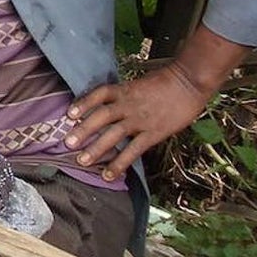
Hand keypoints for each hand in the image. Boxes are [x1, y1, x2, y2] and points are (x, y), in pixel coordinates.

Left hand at [64, 62, 208, 181]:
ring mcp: (140, 119)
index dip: (83, 103)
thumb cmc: (165, 82)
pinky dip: (120, 163)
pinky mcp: (153, 133)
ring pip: (114, 134)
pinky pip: (133, 150)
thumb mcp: (138, 83)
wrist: (189, 82)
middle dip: (83, 130)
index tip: (69, 114)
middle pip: (102, 116)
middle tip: (67, 143)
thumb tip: (106, 106)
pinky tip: (109, 174)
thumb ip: (123, 95)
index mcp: (124, 90)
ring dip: (96, 148)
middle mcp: (128, 104)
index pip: (99, 94)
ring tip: (81, 161)